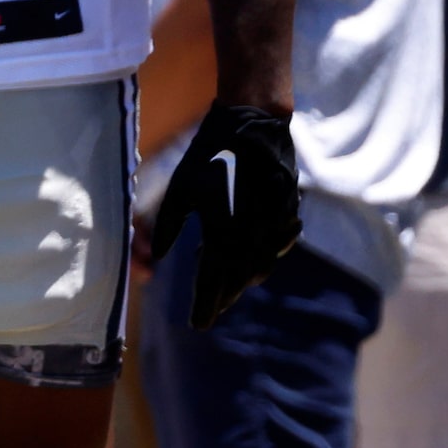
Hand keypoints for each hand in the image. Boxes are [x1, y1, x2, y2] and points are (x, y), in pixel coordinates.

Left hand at [148, 101, 302, 327]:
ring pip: (261, 264)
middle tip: (211, 313)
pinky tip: (255, 266)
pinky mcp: (288, 210)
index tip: (197, 324)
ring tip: (228, 294)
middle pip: (239, 277)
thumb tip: (159, 257)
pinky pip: (279, 245)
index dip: (205, 303)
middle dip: (223, 298)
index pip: (212, 278)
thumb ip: (170, 225)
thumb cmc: (209, 155)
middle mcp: (252, 230)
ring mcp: (275, 221)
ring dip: (244, 281)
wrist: (252, 124)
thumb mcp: (181, 188)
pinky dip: (265, 259)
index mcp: (223, 227)